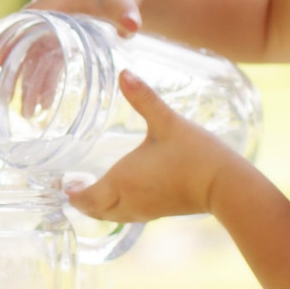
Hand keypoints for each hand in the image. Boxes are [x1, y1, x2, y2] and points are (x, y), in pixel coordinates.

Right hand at [0, 0, 151, 111]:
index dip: (5, 43)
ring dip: (31, 83)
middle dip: (17, 74)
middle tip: (11, 101)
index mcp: (54, 2)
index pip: (20, 24)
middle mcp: (49, 14)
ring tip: (30, 112)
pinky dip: (46, 80)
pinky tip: (45, 103)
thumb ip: (124, 12)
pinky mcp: (65, 39)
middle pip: (24, 46)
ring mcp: (55, 28)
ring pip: (36, 58)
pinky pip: (49, 61)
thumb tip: (131, 26)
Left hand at [67, 70, 246, 222]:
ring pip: (112, 216)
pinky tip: (122, 194)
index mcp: (123, 182)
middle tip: (71, 187)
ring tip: (90, 191)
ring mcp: (146, 210)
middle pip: (95, 211)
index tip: (63, 183)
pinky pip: (129, 216)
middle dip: (80, 202)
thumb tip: (123, 72)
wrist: (227, 186)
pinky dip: (116, 209)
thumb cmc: (195, 154)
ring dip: (98, 208)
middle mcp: (130, 201)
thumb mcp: (166, 121)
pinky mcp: (161, 213)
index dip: (72, 193)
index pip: (86, 198)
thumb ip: (143, 97)